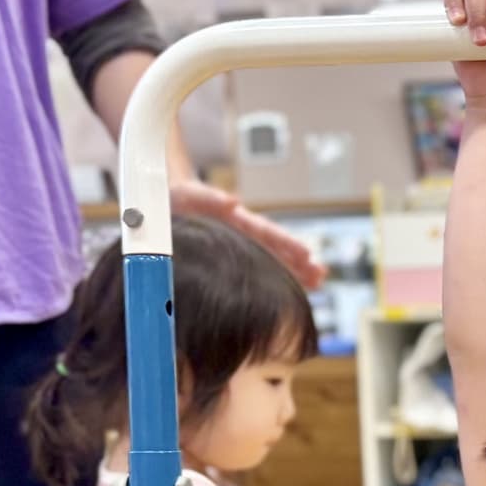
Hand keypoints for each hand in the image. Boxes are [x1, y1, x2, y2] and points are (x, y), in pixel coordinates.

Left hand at [170, 179, 321, 289]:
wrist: (165, 203)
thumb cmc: (176, 198)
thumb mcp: (187, 194)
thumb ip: (208, 198)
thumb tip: (232, 203)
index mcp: (236, 220)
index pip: (266, 233)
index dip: (286, 244)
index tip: (306, 254)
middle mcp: (244, 235)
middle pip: (276, 248)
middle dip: (299, 261)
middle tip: (320, 274)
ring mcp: (240, 248)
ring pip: (271, 261)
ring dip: (294, 272)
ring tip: (318, 282)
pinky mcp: (231, 260)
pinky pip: (257, 272)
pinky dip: (276, 280)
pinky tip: (294, 292)